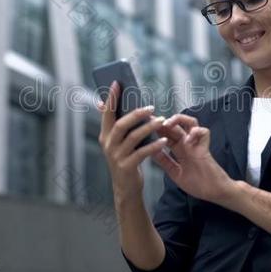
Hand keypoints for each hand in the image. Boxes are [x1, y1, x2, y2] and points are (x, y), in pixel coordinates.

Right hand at [97, 81, 168, 203]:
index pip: (106, 113)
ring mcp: (116, 156)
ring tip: (161, 121)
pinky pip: (142, 152)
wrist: (126, 188)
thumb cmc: (126, 159)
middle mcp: (108, 144)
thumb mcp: (119, 143)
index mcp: (105, 135)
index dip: (111, 98)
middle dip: (136, 114)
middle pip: (121, 124)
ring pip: (133, 137)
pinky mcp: (127, 166)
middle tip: (151, 107)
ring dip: (149, 127)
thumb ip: (120, 125)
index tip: (116, 83)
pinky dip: (154, 146)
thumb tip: (123, 104)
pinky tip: (164, 141)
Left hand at [153, 114, 235, 203]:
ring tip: (168, 124)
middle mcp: (188, 145)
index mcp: (180, 150)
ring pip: (190, 122)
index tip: (145, 126)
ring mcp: (197, 145)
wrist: (215, 193)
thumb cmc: (198, 184)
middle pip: (175, 126)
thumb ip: (165, 162)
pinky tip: (187, 140)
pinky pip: (204, 132)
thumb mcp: (176, 173)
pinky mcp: (206, 148)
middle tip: (151, 120)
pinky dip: (195, 132)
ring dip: (179, 120)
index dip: (157, 129)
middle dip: (163, 122)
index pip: (167, 135)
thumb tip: (151, 152)